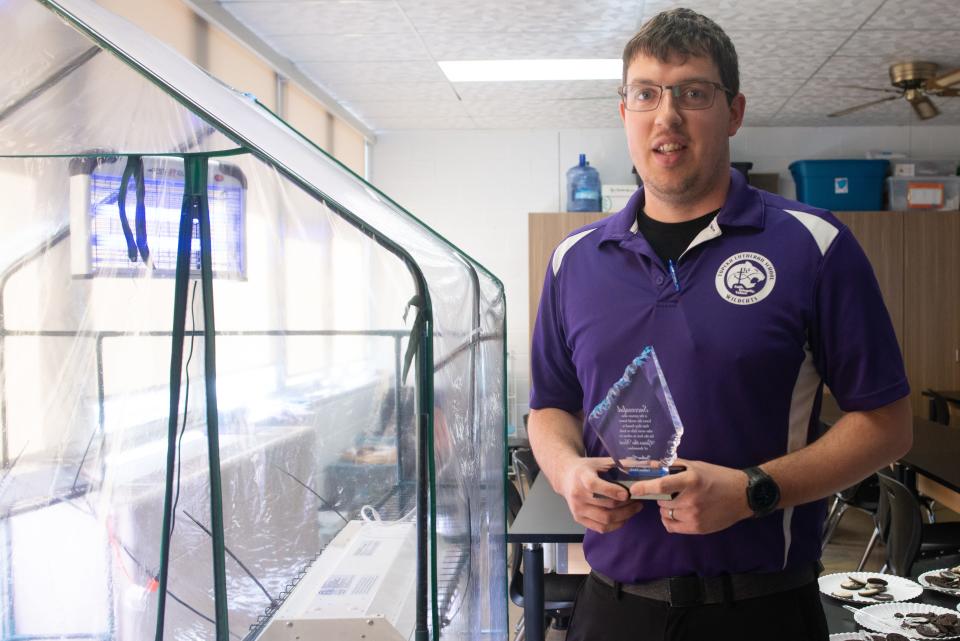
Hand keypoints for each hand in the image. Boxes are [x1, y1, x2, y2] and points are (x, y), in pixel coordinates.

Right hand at [558, 457, 643, 532]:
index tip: (627, 493)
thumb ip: (620, 464)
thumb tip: (644, 467)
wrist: (566, 477)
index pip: (594, 485)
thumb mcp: (600, 461)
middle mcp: (577, 494)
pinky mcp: (579, 519)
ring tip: (635, 508)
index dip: (611, 491)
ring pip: (605, 519)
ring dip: (624, 515)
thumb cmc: (587, 468)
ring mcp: (577, 508)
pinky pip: (601, 528)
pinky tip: (624, 517)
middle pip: (605, 504)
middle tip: (638, 500)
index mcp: (582, 476)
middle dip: (626, 505)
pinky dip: (616, 525)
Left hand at [627, 458, 752, 533]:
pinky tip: (679, 513)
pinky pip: (671, 526)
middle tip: (673, 492)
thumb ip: (672, 466)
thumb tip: (649, 465)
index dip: (645, 487)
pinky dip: (670, 519)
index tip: (633, 489)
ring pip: (665, 513)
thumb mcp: (695, 467)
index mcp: (691, 480)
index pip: (662, 485)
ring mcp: (694, 516)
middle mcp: (691, 499)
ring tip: (681, 501)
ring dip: (667, 508)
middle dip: (662, 496)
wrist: (742, 496)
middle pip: (661, 501)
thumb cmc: (717, 477)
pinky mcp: (697, 528)